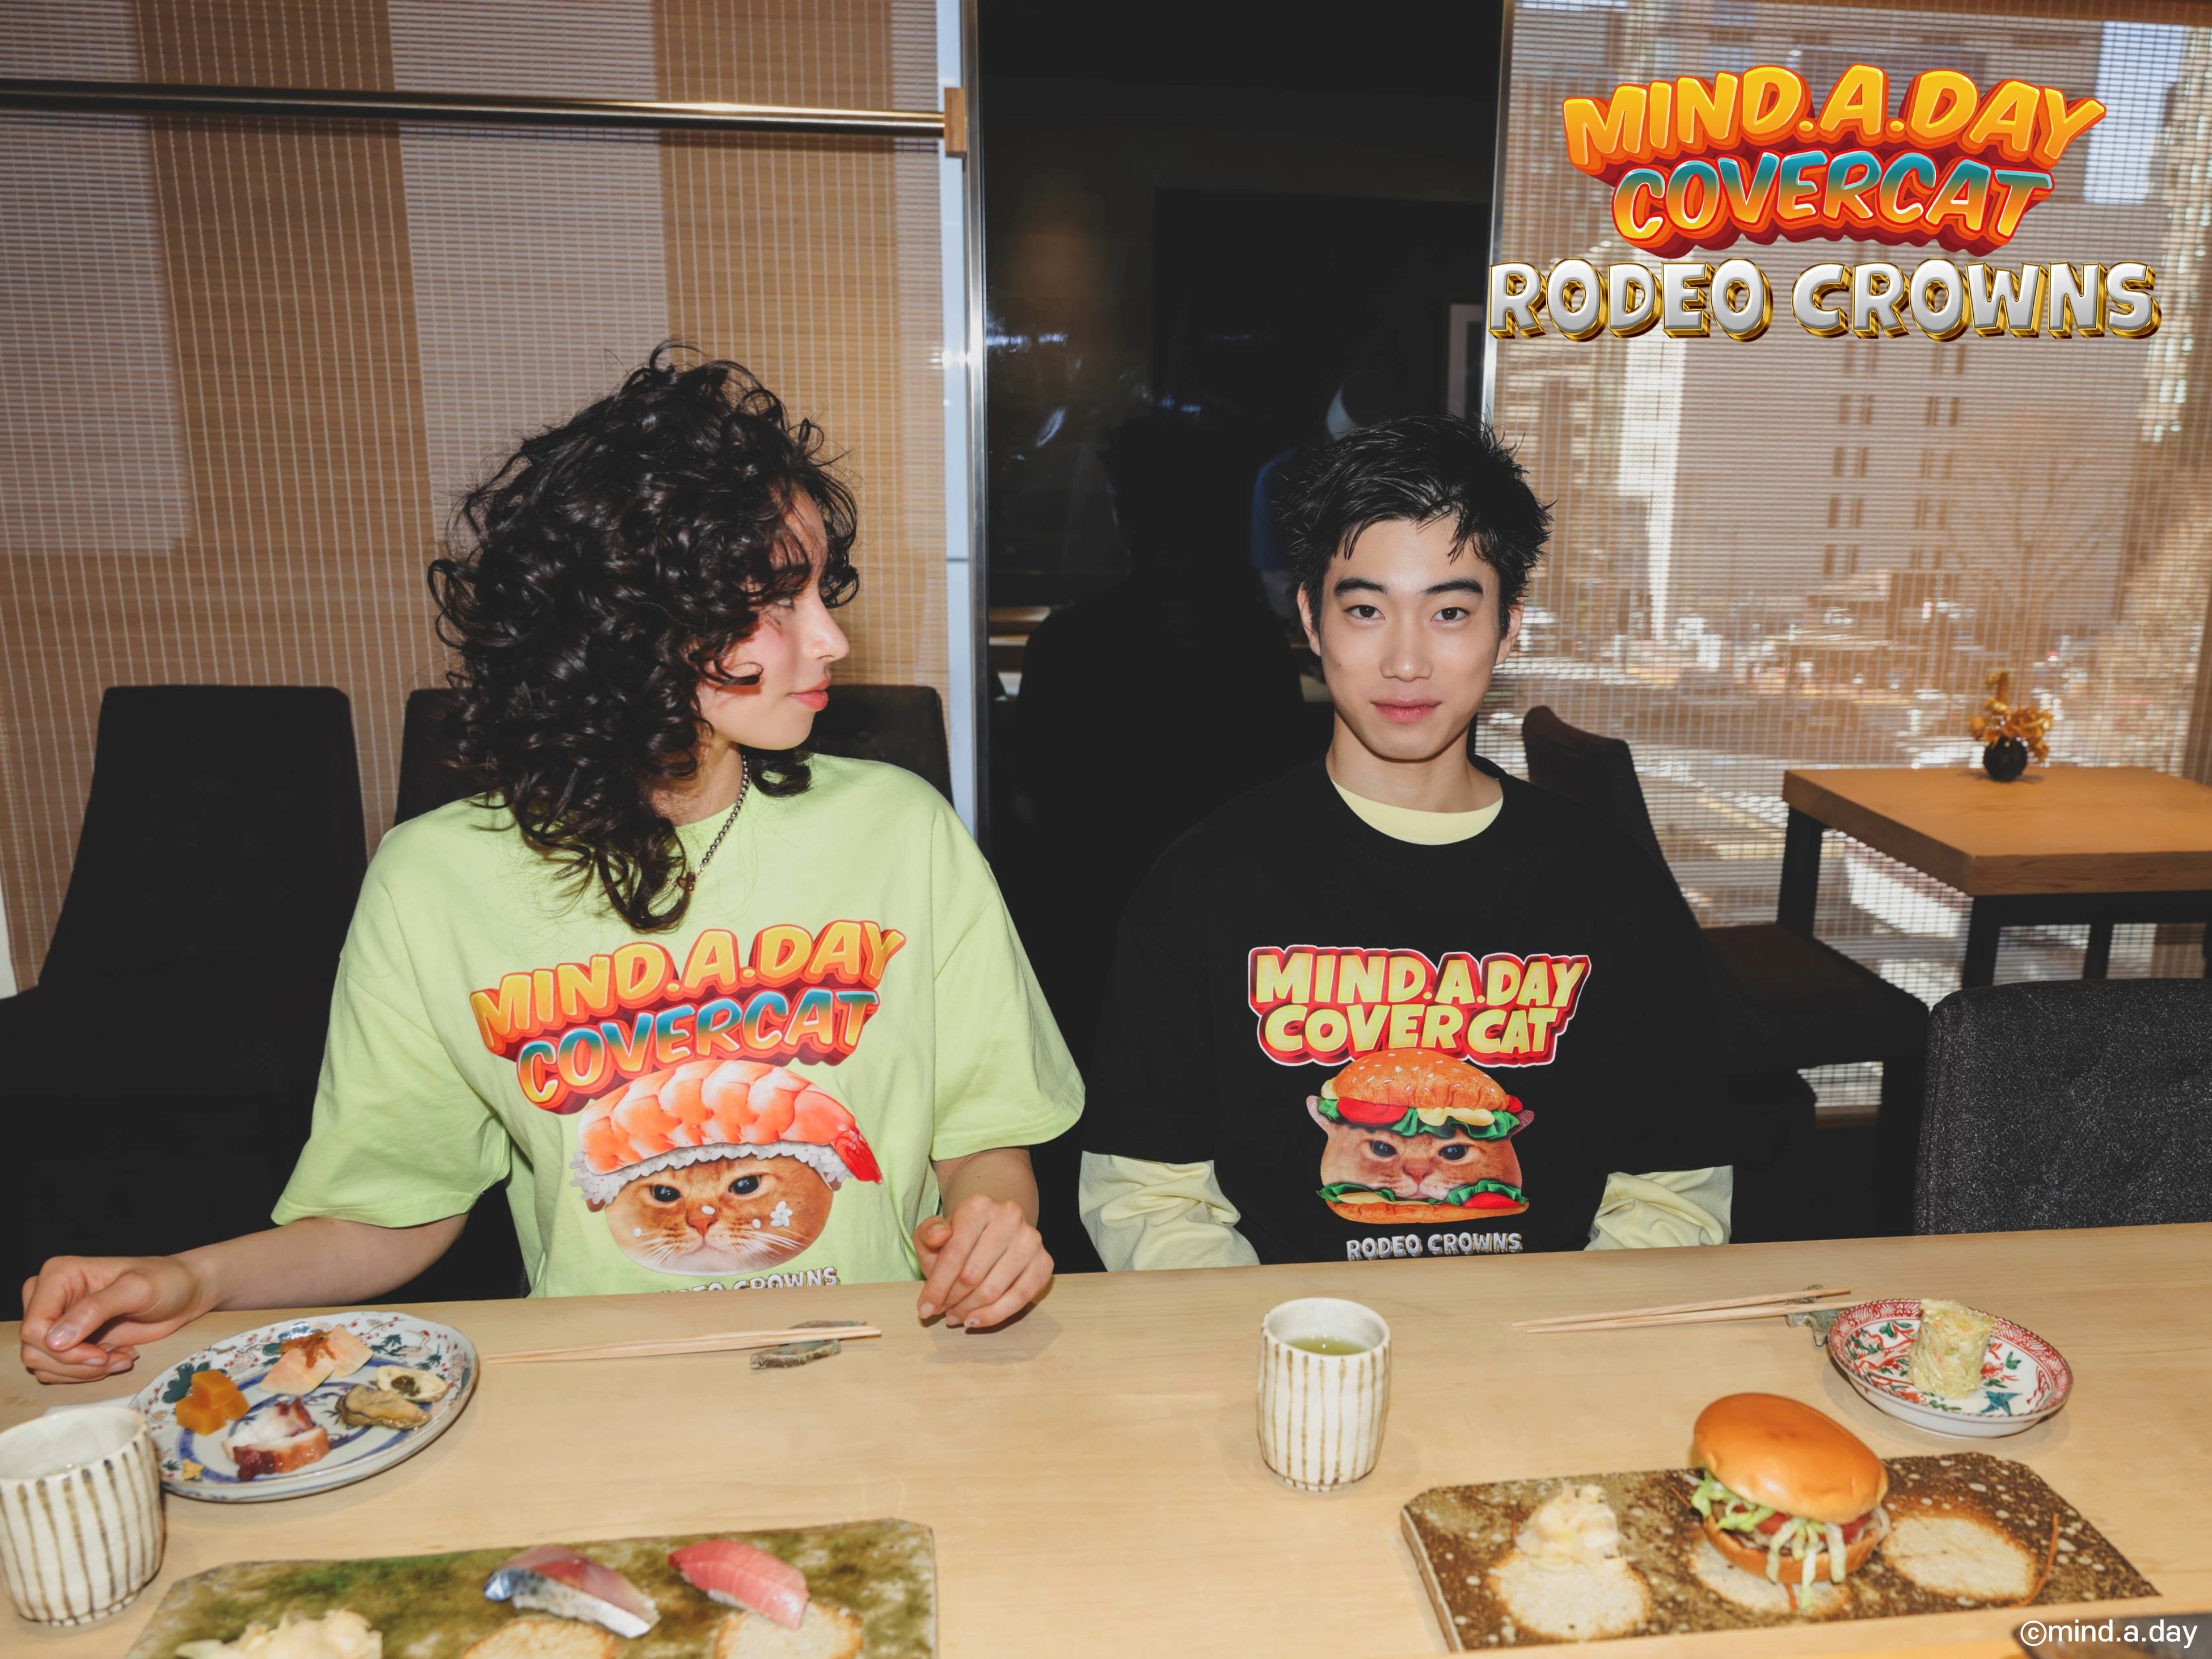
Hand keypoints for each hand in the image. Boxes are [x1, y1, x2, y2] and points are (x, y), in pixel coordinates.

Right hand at [19, 1255, 210, 1384]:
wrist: (184, 1293)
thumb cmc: (165, 1281)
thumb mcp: (137, 1289)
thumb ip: (96, 1309)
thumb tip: (55, 1340)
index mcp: (58, 1275)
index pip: (34, 1326)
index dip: (62, 1349)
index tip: (99, 1354)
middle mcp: (50, 1297)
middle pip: (34, 1348)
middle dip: (73, 1363)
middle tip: (112, 1359)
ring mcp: (57, 1320)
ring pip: (42, 1363)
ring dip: (82, 1371)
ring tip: (120, 1358)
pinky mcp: (69, 1340)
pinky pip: (58, 1369)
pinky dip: (85, 1373)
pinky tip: (116, 1358)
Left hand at [913, 1195, 1051, 1331]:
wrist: (995, 1230)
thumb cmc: (961, 1237)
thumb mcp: (935, 1232)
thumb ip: (927, 1233)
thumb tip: (939, 1235)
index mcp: (979, 1206)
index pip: (954, 1253)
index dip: (937, 1286)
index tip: (923, 1309)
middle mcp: (1009, 1217)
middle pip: (972, 1274)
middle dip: (952, 1300)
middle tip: (942, 1312)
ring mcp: (1031, 1239)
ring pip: (994, 1289)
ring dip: (970, 1310)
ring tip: (956, 1316)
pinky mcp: (1045, 1262)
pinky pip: (1019, 1299)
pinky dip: (994, 1315)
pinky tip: (976, 1320)